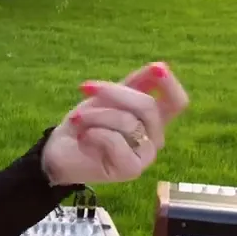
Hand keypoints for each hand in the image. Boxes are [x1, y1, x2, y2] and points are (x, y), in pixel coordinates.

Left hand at [42, 62, 189, 185]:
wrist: (58, 150)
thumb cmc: (86, 123)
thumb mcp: (107, 97)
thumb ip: (135, 83)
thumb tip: (160, 66)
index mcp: (154, 118)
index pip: (177, 101)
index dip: (171, 83)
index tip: (157, 68)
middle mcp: (155, 137)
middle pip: (147, 105)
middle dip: (113, 92)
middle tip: (84, 87)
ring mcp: (145, 155)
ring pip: (127, 122)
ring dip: (93, 115)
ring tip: (77, 120)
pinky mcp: (131, 169)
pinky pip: (114, 140)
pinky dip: (92, 133)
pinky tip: (83, 139)